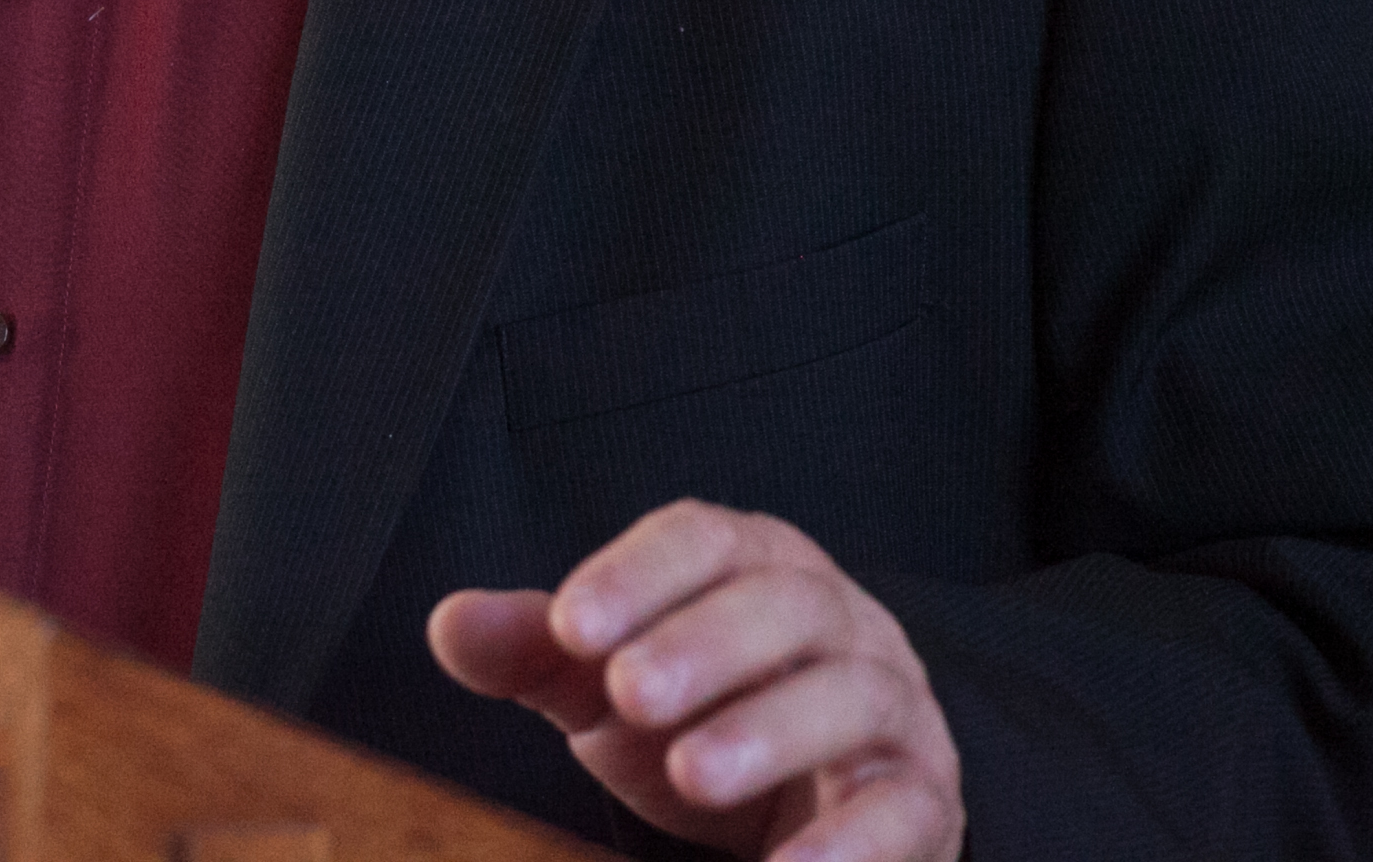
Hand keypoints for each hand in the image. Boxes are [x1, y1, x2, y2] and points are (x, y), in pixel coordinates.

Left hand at [428, 501, 960, 861]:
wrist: (811, 807)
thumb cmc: (703, 717)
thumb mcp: (611, 683)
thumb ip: (538, 652)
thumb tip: (450, 623)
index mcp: (754, 566)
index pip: (706, 541)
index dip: (640, 573)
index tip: (570, 626)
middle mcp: (837, 619)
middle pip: (787, 604)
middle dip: (706, 643)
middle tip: (628, 692)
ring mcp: (890, 706)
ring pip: (852, 693)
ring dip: (769, 728)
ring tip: (690, 771)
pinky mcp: (922, 799)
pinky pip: (904, 807)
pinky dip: (850, 840)